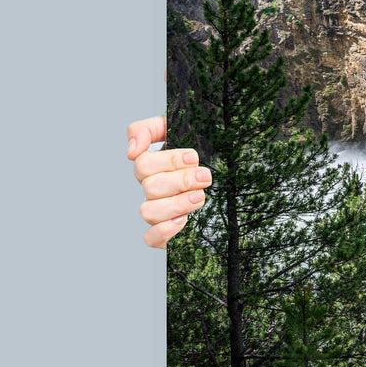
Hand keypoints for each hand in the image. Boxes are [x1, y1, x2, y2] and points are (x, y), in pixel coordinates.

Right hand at [127, 114, 212, 247]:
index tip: (194, 158)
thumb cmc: (206, 148)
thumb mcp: (181, 128)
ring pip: (148, 212)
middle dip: (181, 181)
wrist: (234, 174)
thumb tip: (131, 150)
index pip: (143, 164)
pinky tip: (184, 220)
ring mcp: (159, 211)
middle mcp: (154, 189)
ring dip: (176, 204)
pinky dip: (164, 230)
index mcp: (154, 166)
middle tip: (204, 177)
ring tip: (200, 197)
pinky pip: (150, 238)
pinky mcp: (167, 233)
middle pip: (150, 188)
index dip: (169, 161)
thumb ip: (149, 129)